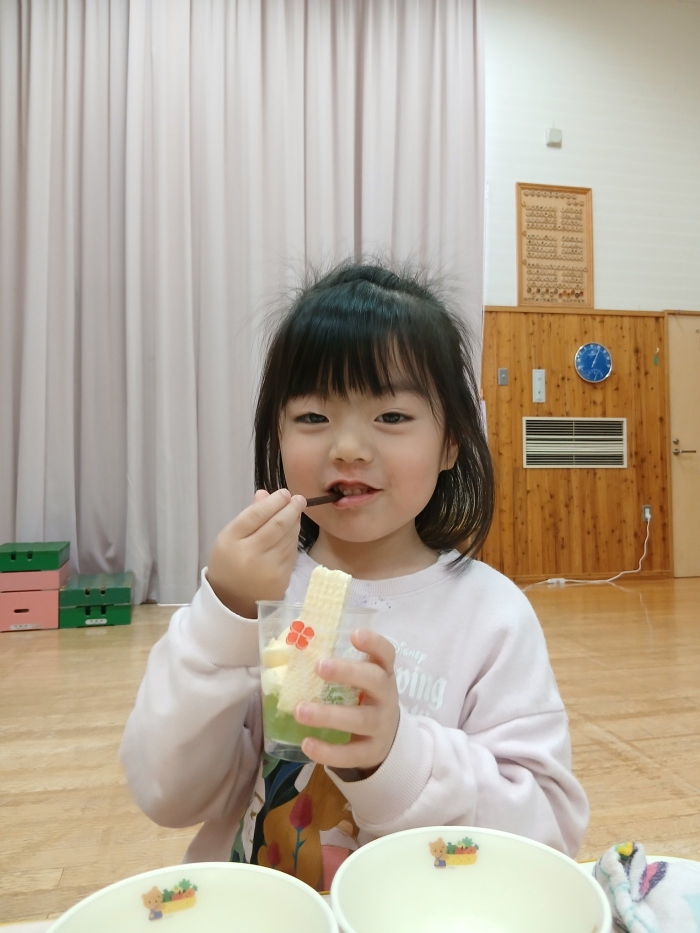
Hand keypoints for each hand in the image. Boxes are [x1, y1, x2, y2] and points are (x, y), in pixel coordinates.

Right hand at [206, 489, 305, 616]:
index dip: (273, 502)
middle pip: (276, 525)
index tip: (284, 493)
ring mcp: (267, 567)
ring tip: (296, 510)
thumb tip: (265, 494)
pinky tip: (294, 530)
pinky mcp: (281, 577)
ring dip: (295, 522)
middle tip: (299, 498)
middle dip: (290, 508)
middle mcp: (249, 554)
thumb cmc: (229, 564)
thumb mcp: (230, 538)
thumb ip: (248, 516)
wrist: (232, 602)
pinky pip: (291, 551)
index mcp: (230, 542)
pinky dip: (294, 538)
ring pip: (287, 537)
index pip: (256, 515)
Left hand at [295, 630, 398, 776]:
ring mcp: (381, 725)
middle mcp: (386, 696)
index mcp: (383, 673)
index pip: (386, 653)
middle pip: (374, 681)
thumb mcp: (361, 681)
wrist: (386, 739)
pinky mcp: (371, 751)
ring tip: (299, 711)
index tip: (354, 634)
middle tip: (319, 666)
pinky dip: (328, 750)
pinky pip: (351, 753)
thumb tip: (293, 650)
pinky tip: (307, 744)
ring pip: (359, 719)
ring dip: (328, 715)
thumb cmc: (365, 699)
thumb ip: (338, 668)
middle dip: (348, 672)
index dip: (374, 643)